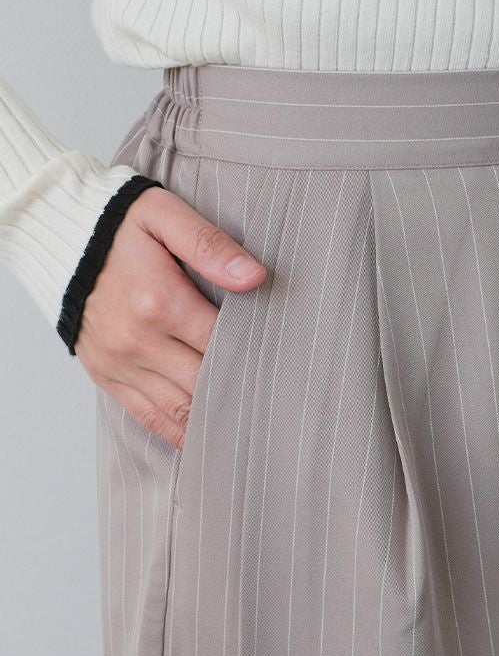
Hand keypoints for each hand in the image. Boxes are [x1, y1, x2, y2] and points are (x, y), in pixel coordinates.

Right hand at [74, 185, 266, 450]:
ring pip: (179, 409)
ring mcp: (120, 363)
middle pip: (206, 381)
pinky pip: (146, 416)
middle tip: (278, 401)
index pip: (224, 342)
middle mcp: (138, 342)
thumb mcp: (164, 216)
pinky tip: (204, 438)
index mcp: (160, 303)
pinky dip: (177, 431)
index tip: (284, 358)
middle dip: (241, 391)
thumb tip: (254, 278)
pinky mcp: (106, 375)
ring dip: (214, 419)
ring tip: (250, 427)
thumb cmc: (117, 223)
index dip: (256, 353)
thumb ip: (210, 246)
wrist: (56, 234)